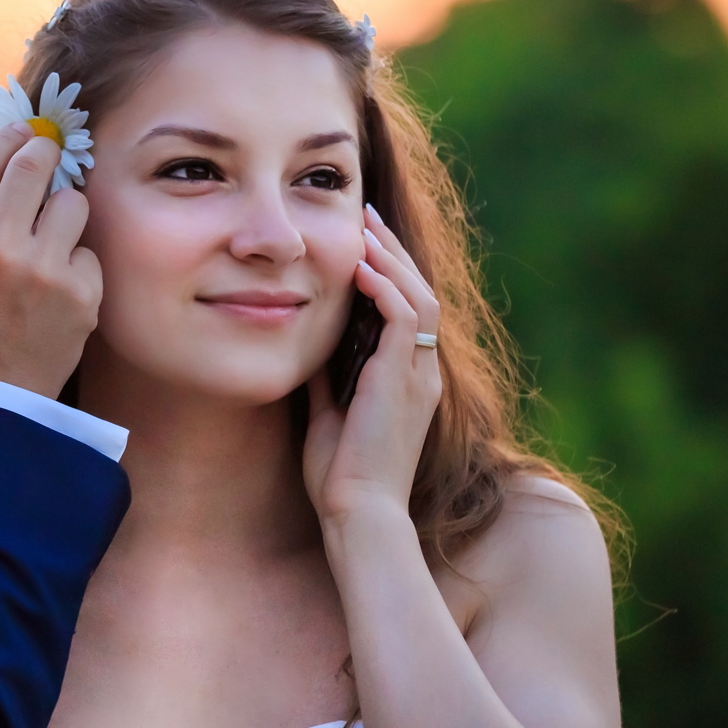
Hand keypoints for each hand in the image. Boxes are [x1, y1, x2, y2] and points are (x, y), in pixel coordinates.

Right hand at [0, 123, 101, 397]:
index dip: (7, 138)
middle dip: (47, 152)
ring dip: (66, 212)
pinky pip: (88, 250)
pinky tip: (59, 294)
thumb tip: (4, 151)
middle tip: (51, 154)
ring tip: (51, 242)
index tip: (23, 131)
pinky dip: (78, 265)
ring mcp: (38, 270)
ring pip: (71, 202)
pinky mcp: (78, 292)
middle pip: (33, 164)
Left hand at [303, 205, 441, 522]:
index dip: (387, 271)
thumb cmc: (340, 476)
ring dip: (390, 260)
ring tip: (364, 228)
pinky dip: (384, 287)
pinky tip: (360, 266)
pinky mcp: (404, 380)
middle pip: (418, 293)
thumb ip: (327, 377)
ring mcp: (417, 376)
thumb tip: (307, 344)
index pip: (406, 310)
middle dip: (392, 251)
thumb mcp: (328, 412)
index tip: (360, 240)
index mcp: (406, 380)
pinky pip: (404, 319)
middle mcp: (420, 373)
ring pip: (417, 298)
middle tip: (366, 216)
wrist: (357, 512)